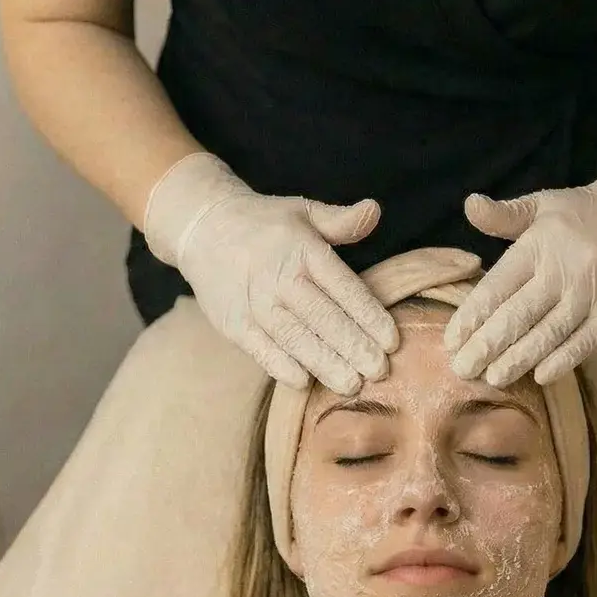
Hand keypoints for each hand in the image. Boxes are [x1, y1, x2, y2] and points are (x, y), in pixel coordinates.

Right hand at [144, 153, 397, 394]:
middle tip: (381, 371)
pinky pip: (261, 350)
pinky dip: (282, 368)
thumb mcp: (303, 212)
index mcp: (303, 250)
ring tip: (353, 385)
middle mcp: (279, 277)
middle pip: (323, 318)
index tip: (393, 341)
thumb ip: (341, 221)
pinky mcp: (234, 324)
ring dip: (325, 364)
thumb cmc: (265, 225)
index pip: (344, 288)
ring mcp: (254, 303)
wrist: (202, 228)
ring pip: (295, 339)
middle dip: (354, 347)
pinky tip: (305, 383)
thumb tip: (374, 210)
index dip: (370, 316)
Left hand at [446, 140, 596, 386]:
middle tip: (462, 370)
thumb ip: (503, 215)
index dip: (472, 316)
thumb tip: (470, 205)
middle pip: (518, 315)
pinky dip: (561, 361)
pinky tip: (539, 377)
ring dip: (518, 360)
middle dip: (487, 346)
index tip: (451, 340)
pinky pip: (584, 343)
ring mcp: (592, 293)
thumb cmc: (582, 214)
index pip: (498, 286)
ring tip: (492, 379)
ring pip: (548, 334)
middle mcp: (565, 269)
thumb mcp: (541, 204)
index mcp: (540, 244)